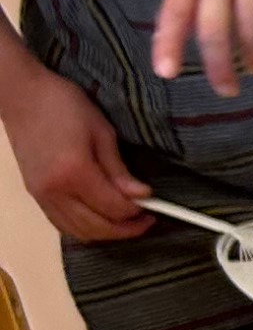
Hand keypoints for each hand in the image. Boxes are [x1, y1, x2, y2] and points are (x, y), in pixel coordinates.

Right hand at [0, 60, 151, 241]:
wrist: (22, 97)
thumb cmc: (64, 105)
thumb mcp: (102, 131)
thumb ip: (119, 169)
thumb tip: (141, 195)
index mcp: (74, 172)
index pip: (113, 208)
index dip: (137, 212)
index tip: (154, 204)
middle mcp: (55, 191)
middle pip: (96, 228)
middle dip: (125, 229)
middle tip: (146, 220)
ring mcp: (41, 196)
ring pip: (78, 232)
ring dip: (105, 233)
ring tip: (127, 222)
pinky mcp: (35, 195)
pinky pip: (62, 224)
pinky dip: (84, 228)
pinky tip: (101, 218)